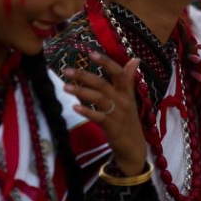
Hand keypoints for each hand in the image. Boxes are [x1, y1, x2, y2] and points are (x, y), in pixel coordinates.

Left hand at [62, 53, 146, 175]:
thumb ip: (128, 79)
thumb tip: (135, 59)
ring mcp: (117, 113)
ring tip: (65, 87)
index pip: (118, 73)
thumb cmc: (128, 121)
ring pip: (98, 98)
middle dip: (83, 75)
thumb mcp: (130, 99)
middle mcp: (123, 100)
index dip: (105, 62)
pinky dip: (86, 111)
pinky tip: (75, 107)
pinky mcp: (112, 127)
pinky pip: (98, 117)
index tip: (90, 53)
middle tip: (66, 70)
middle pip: (102, 84)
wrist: (134, 148)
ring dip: (81, 91)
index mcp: (127, 92)